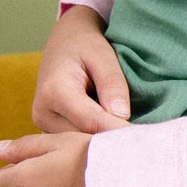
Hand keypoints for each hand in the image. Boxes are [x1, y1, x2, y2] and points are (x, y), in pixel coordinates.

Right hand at [33, 5, 131, 133]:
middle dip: (112, 139)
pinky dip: (96, 137)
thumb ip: (112, 83)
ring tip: (130, 137)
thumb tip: (122, 115)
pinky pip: (75, 140)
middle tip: (143, 140)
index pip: (91, 121)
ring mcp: (44, 123)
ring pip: (79, 142)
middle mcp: (43, 112)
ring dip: (104, 141)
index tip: (143, 138)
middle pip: (84, 136)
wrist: (64, 43)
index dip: (118, 130)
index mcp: (54, 91)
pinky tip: (113, 134)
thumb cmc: (85, 45)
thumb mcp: (103, 56)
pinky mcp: (50, 130)